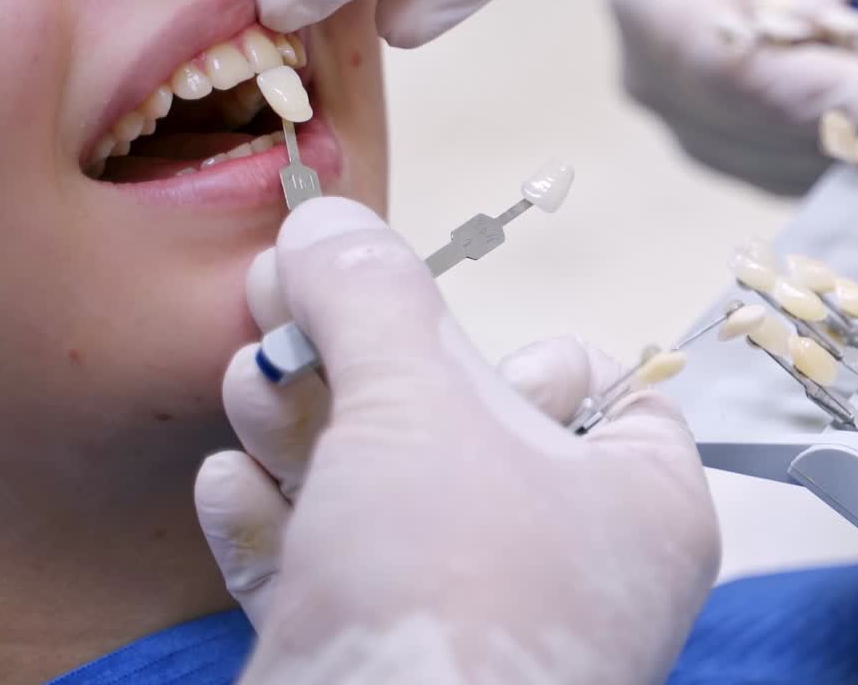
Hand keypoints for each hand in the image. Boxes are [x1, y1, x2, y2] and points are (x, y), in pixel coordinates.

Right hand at [195, 198, 718, 682]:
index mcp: (629, 499)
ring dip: (301, 427)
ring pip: (381, 489)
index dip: (497, 333)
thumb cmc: (446, 592)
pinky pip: (332, 568)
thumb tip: (325, 218)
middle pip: (455, 419)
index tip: (410, 310)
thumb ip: (371, 295)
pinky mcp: (384, 670)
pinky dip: (278, 520)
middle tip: (281, 304)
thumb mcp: (414, 402)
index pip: (587, 379)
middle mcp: (563, 563)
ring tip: (246, 384)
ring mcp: (469, 624)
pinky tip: (228, 488)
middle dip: (356, 362)